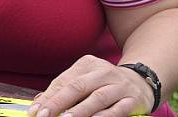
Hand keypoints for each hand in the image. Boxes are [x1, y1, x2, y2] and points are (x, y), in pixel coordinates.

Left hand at [28, 55, 153, 116]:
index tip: (35, 109)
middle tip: (44, 115)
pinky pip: (118, 109)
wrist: (142, 80)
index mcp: (87, 64)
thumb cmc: (105, 83)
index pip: (64, 81)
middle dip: (58, 102)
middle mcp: (102, 72)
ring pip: (97, 98)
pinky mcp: (133, 100)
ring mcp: (118, 85)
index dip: (48, 96)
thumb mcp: (85, 79)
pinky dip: (105, 116)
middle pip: (77, 87)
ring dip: (80, 110)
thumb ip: (65, 88)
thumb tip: (40, 100)